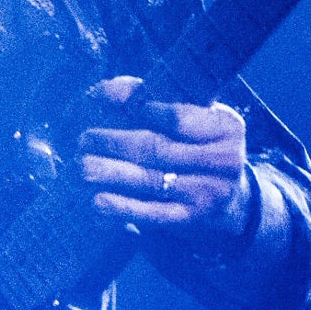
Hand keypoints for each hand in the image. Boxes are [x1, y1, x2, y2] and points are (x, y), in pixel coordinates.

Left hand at [78, 75, 253, 238]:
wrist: (227, 194)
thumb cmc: (197, 142)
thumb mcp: (188, 113)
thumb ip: (147, 96)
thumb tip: (102, 91)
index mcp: (226, 127)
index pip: (177, 117)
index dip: (139, 109)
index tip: (105, 103)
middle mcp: (224, 161)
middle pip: (159, 149)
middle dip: (115, 143)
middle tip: (85, 139)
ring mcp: (209, 193)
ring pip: (151, 180)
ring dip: (112, 173)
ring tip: (83, 166)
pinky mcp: (192, 218)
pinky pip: (153, 214)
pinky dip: (123, 207)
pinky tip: (98, 201)